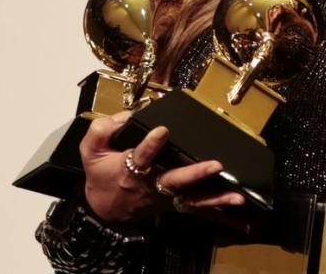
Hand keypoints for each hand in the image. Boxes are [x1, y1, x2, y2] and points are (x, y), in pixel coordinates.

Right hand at [80, 112, 244, 226]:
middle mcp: (150, 184)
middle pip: (174, 180)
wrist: (104, 209)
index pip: (141, 156)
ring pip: (191, 197)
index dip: (151, 144)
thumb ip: (102, 130)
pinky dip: (216, 204)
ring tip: (236, 195)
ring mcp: (164, 196)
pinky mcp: (173, 202)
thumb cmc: (100, 175)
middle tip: (214, 165)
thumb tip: (125, 115)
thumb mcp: (89, 151)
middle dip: (195, 173)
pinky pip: (196, 205)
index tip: (162, 130)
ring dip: (215, 197)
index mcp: (129, 169)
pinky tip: (234, 201)